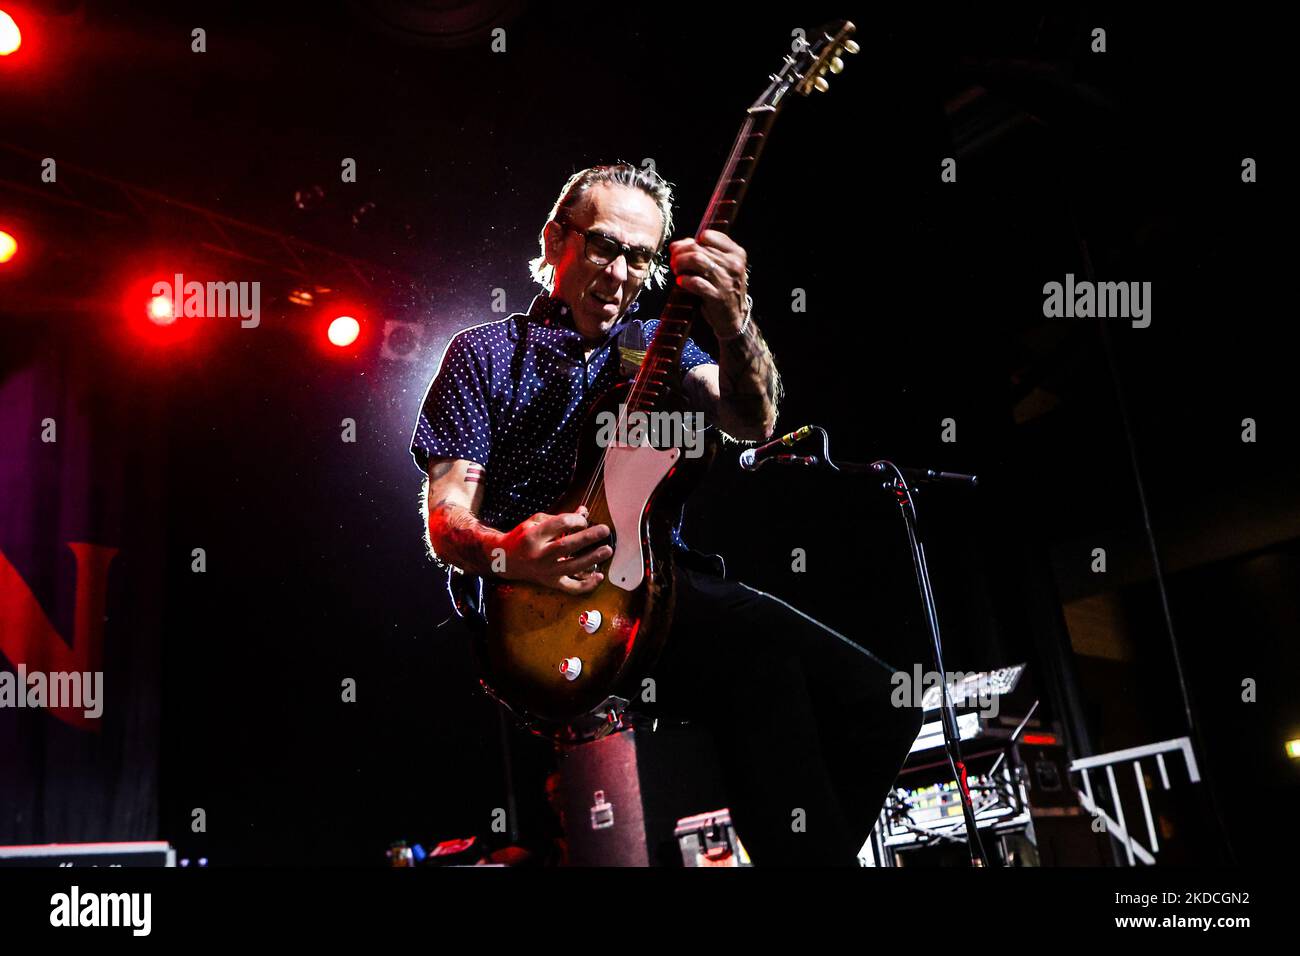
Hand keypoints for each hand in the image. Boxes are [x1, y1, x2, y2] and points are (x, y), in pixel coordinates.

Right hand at [497, 505, 612, 593]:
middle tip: (604, 530)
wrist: (505, 559)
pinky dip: (586, 585)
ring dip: (592, 559)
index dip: (575, 520)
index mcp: (533, 536)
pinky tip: (599, 576)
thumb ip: (560, 518)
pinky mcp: (551, 583)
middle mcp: (539, 555)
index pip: (559, 525)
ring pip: (571, 566)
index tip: (583, 520)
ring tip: (607, 550)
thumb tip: (584, 513)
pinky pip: (571, 587)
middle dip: (588, 537)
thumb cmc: (522, 538)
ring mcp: (546, 571)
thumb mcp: (535, 522)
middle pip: (566, 546)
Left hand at [669, 229, 748, 336]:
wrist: (734, 318)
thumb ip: (703, 253)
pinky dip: (684, 280)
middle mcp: (733, 264)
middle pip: (698, 248)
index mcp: (736, 253)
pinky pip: (695, 282)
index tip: (681, 250)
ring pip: (696, 260)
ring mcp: (726, 280)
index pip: (708, 236)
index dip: (689, 242)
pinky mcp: (717, 296)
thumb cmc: (723, 289)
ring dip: (680, 264)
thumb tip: (676, 245)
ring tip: (676, 271)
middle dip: (680, 253)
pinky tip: (681, 282)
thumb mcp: (721, 268)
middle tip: (673, 262)